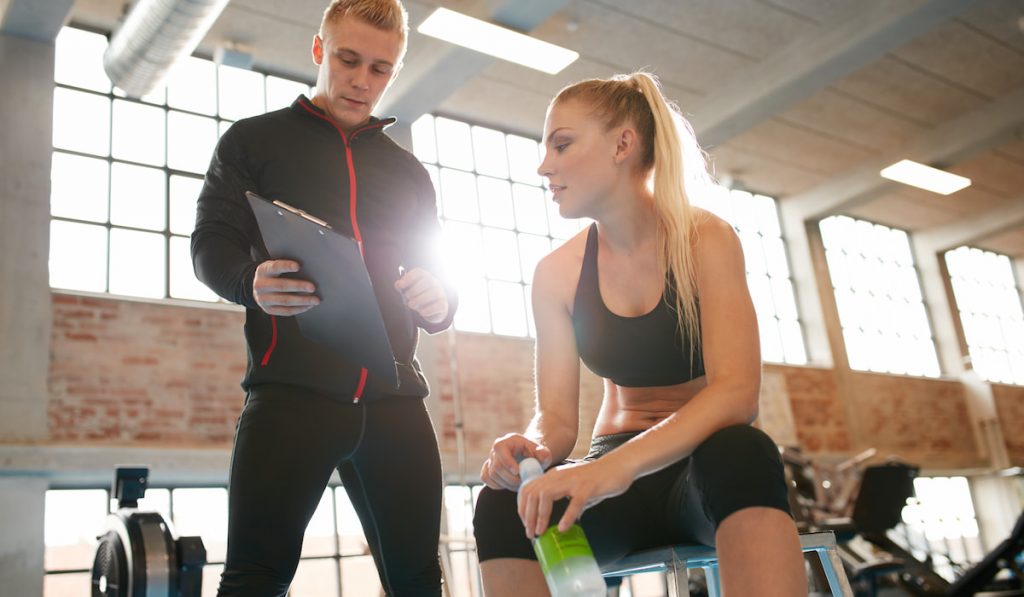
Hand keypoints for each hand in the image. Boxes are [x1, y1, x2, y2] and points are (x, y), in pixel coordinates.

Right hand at [253, 260, 318, 315]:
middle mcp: (261, 285)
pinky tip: (309, 305)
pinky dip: (299, 309)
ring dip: (303, 301)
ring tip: (315, 300)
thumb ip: (286, 267)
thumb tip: (307, 269)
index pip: (274, 267)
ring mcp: (263, 299)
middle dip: (299, 286)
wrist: (258, 288)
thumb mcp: (274, 267)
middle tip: (313, 287)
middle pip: (281, 286)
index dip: (286, 266)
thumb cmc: (273, 275)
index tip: (298, 266)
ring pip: (285, 301)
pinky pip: (286, 311)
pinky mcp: (269, 310)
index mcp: (263, 271)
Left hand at [394, 267, 447, 323]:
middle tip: (407, 297)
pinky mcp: (443, 305)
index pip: (419, 272)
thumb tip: (398, 284)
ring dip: (420, 299)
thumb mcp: (410, 292)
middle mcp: (435, 283)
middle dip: (414, 290)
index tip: (399, 285)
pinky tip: (421, 312)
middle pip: (427, 281)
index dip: (408, 278)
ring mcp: (441, 293)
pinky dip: (429, 309)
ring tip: (411, 305)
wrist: (431, 310)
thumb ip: (404, 288)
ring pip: (433, 293)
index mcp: (425, 277)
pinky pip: (439, 305)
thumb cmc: (418, 298)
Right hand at [480, 433, 552, 491]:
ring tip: (519, 484)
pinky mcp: (487, 469)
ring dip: (506, 483)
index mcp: (507, 441)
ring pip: (492, 475)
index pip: (500, 449)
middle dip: (510, 478)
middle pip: (496, 466)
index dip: (507, 462)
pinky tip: (509, 484)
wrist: (528, 458)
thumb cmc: (536, 455)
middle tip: (522, 483)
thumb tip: (542, 455)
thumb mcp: (543, 453)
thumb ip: (544, 453)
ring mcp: (490, 459)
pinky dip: (497, 485)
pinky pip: (486, 479)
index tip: (518, 472)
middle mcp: (496, 449)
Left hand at [517, 459, 631, 536]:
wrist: (619, 464)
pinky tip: (563, 528)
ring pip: (546, 496)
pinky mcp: (588, 487)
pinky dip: (567, 517)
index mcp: (554, 475)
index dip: (522, 507)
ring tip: (541, 532)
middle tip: (531, 533)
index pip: (528, 488)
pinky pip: (574, 503)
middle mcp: (560, 475)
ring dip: (541, 516)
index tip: (526, 523)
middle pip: (533, 493)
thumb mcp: (576, 487)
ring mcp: (573, 480)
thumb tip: (564, 523)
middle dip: (528, 515)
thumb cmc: (599, 478)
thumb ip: (568, 501)